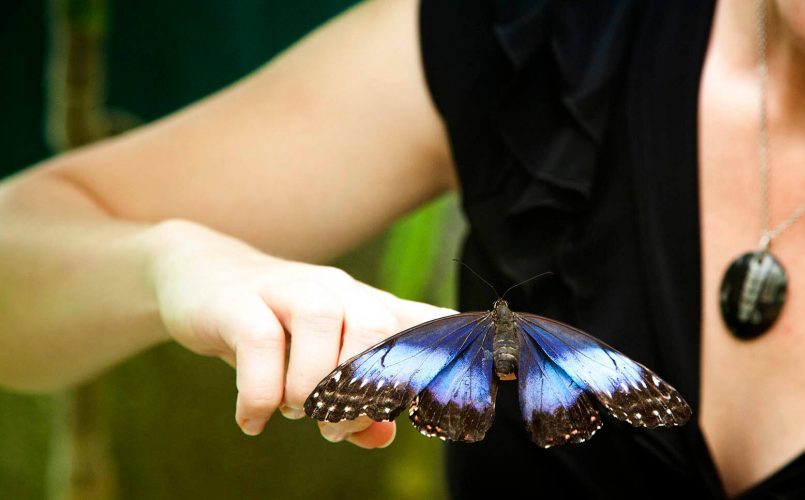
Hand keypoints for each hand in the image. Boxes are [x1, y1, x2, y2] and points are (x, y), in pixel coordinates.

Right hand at [148, 219, 455, 446]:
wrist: (198, 273)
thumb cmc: (273, 326)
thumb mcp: (314, 363)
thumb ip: (353, 400)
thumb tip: (383, 438)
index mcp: (363, 308)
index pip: (421, 322)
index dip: (460, 344)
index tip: (501, 372)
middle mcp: (336, 292)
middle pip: (375, 327)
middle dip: (359, 392)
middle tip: (333, 428)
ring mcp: (288, 291)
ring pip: (322, 331)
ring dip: (309, 390)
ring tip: (291, 414)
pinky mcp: (240, 301)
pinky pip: (261, 345)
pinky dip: (260, 395)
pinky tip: (252, 421)